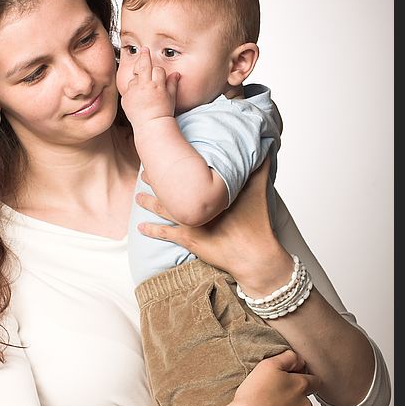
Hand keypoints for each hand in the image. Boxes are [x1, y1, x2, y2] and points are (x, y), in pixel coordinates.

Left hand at [118, 47, 179, 129]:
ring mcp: (133, 91)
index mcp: (157, 85)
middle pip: (143, 65)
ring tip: (142, 86)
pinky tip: (137, 97)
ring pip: (134, 77)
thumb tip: (176, 74)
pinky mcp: (126, 98)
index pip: (158, 70)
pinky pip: (128, 89)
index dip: (159, 71)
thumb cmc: (163, 113)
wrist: (151, 126)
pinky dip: (132, 90)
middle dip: (144, 55)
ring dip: (138, 78)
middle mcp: (144, 86)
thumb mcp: (171, 98)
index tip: (157, 70)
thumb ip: (172, 84)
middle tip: (144, 49)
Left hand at [136, 157, 293, 294]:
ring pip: (163, 209)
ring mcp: (190, 222)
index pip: (187, 173)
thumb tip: (266, 150)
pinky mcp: (188, 239)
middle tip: (145, 172)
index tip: (162, 154)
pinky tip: (140, 228)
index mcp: (210, 191)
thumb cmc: (257, 223)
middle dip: (156, 180)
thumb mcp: (260, 191)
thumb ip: (260, 169)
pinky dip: (151, 230)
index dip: (173, 164)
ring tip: (138, 196)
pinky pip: (164, 234)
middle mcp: (196, 204)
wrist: (254, 255)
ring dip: (149, 202)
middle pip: (170, 190)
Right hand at [229, 350, 319, 405]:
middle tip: (272, 395)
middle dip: (293, 396)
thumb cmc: (255, 397)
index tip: (290, 380)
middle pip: (304, 398)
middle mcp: (306, 405)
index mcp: (301, 385)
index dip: (304, 378)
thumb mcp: (267, 365)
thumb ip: (287, 358)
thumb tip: (298, 358)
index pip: (315, 380)